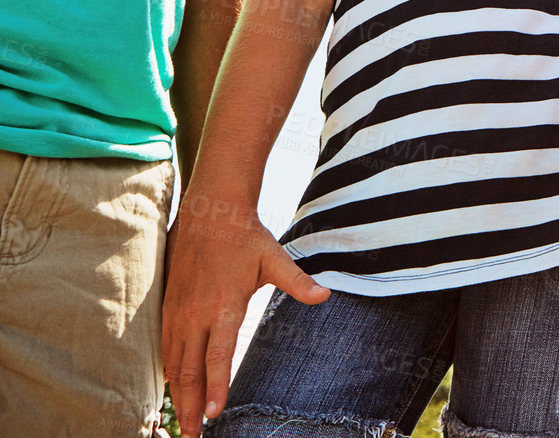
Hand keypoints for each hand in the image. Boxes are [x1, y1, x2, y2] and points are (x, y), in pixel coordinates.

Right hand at [162, 200, 330, 434]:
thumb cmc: (246, 237)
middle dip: (190, 407)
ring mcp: (178, 312)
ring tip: (181, 422)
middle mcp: (196, 315)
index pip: (217, 358)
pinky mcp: (167, 307)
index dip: (215, 388)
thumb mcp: (275, 259)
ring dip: (176, 395)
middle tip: (192, 436)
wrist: (209, 211)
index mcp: (224, 307)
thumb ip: (298, 283)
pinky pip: (164, 347)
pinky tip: (171, 388)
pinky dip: (167, 371)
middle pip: (190, 371)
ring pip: (173, 363)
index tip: (213, 415)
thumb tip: (326, 297)